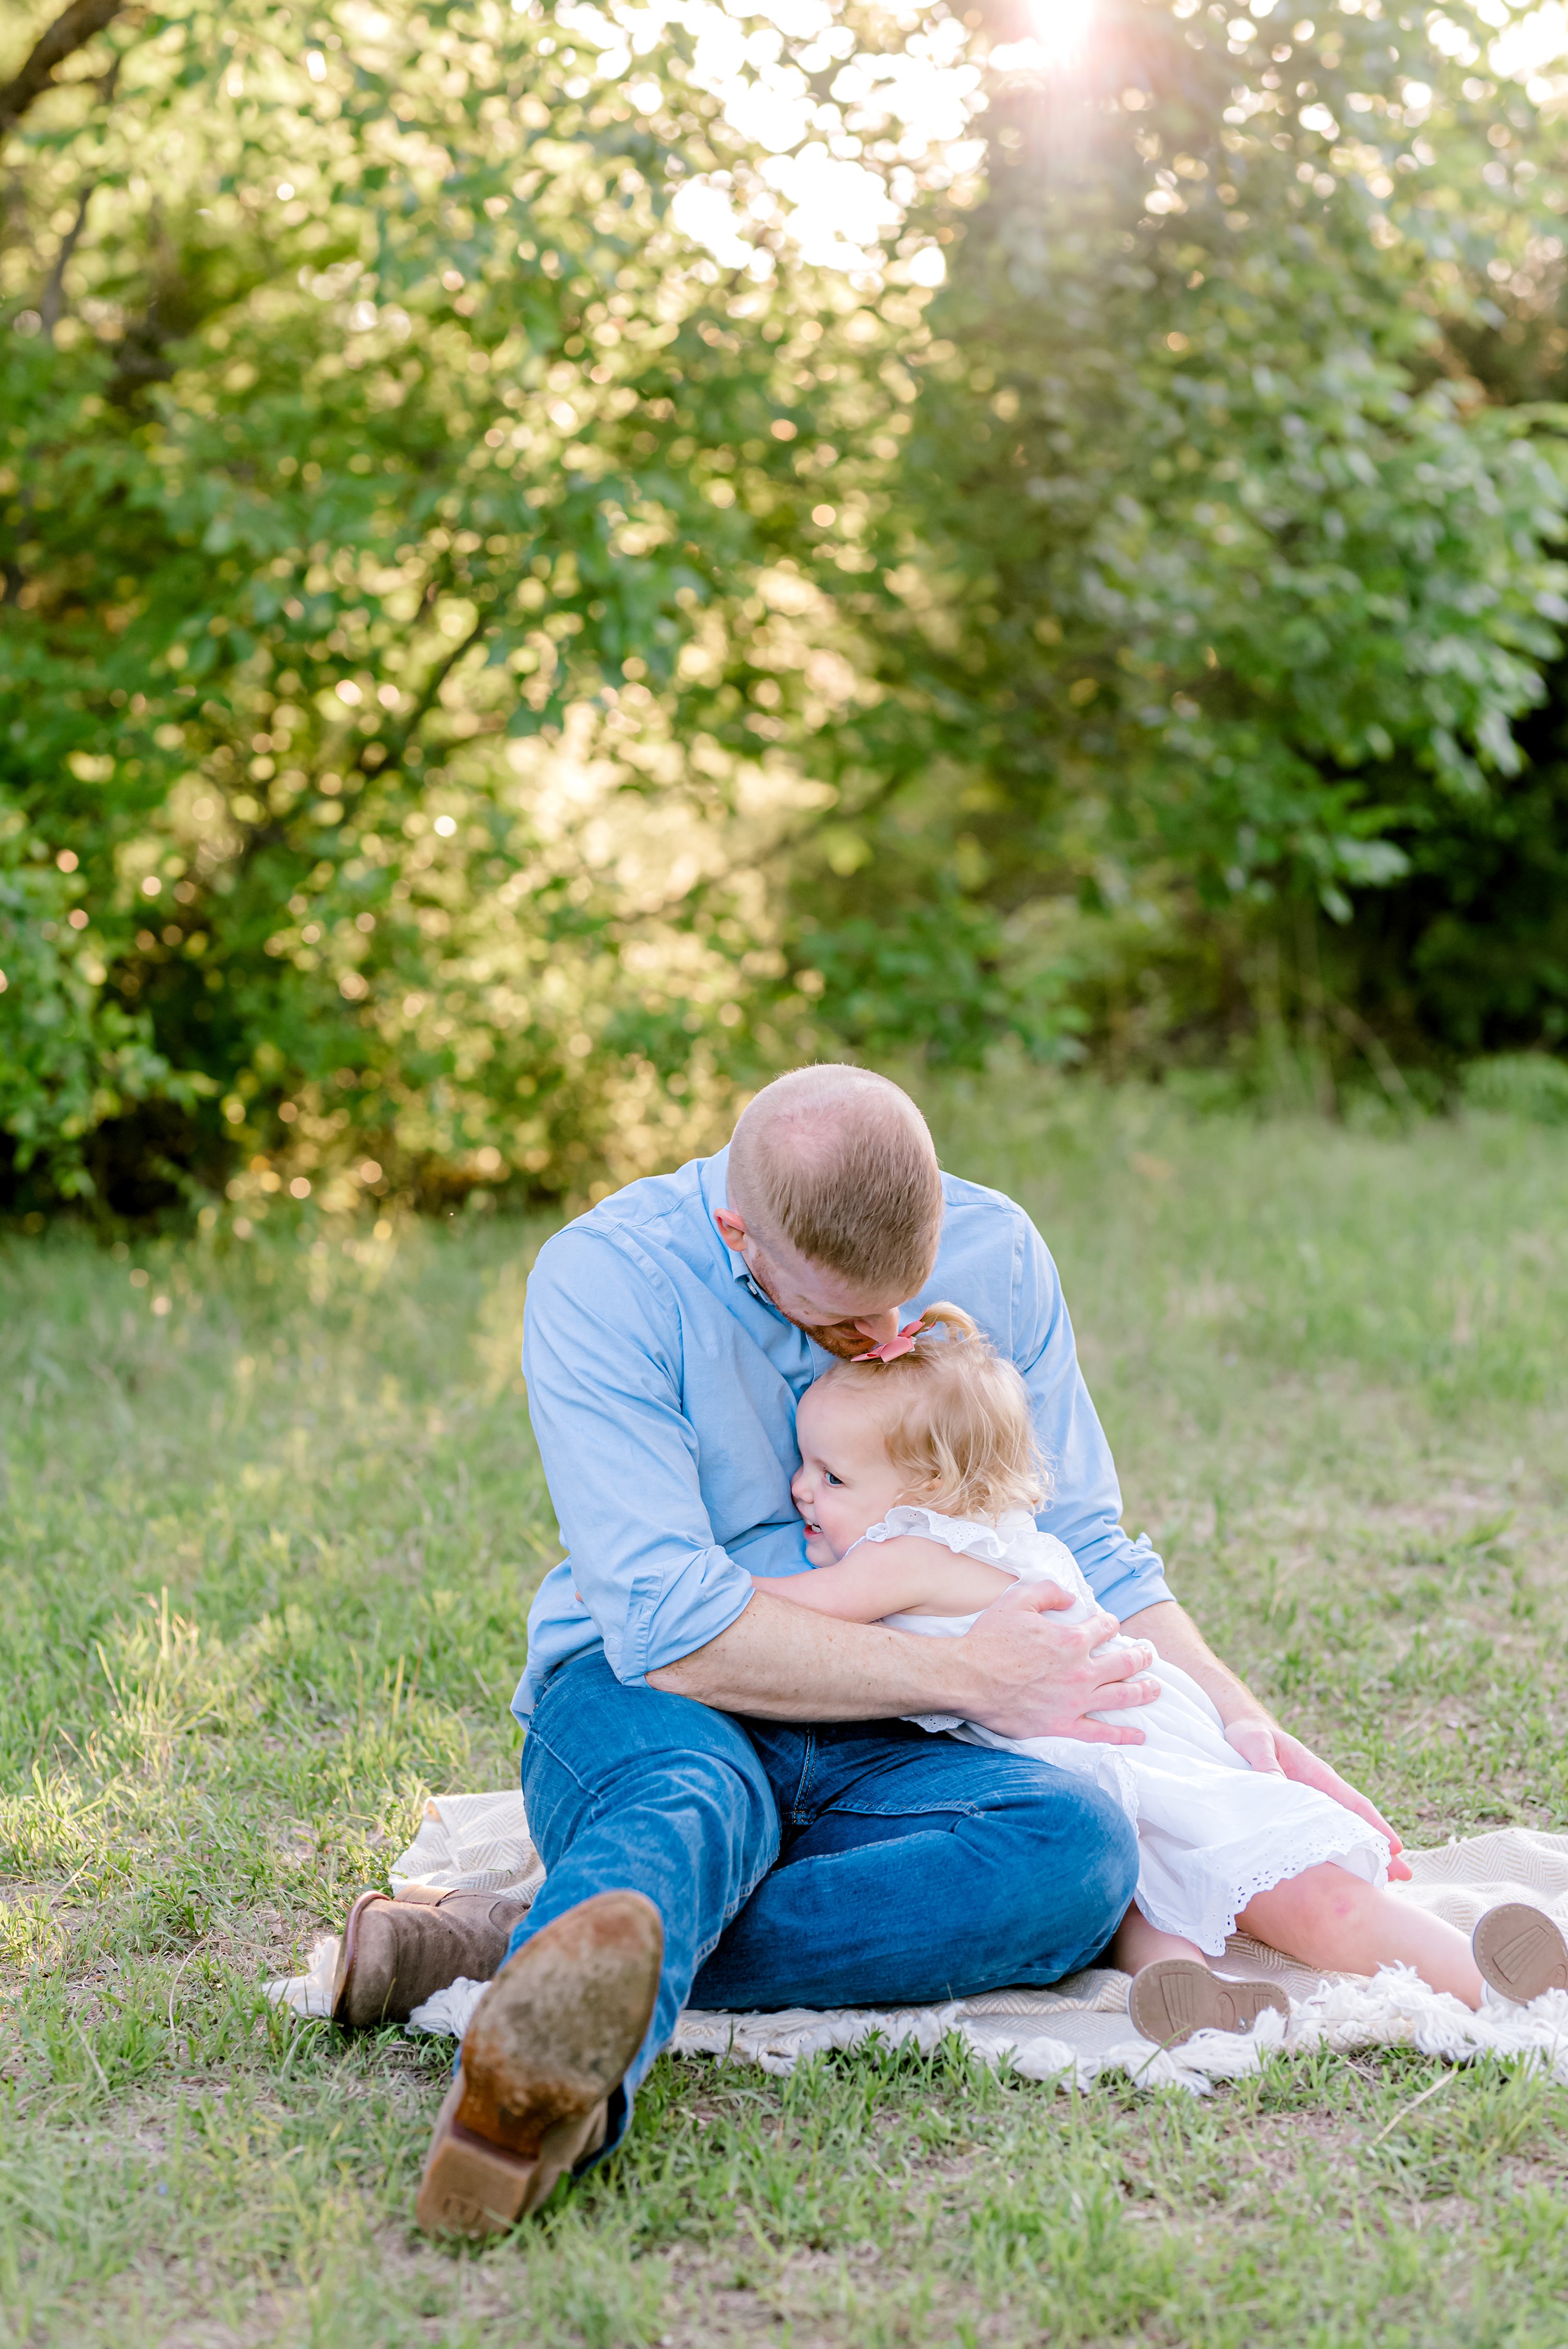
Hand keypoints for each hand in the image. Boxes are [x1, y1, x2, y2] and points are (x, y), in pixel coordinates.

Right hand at [958, 1580, 1160, 1743]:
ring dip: (1144, 1691)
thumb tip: (1071, 1597)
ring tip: (1156, 1688)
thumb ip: (1048, 1591)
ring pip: (1122, 1696)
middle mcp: (1081, 1670)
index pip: (1105, 1628)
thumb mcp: (1017, 1600)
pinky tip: (1140, 1735)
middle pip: (1124, 1662)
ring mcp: (1075, 1701)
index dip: (1109, 1624)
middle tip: (1149, 1655)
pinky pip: (1101, 1733)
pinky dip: (1123, 1735)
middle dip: (1141, 1656)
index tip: (1108, 1625)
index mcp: (1072, 1639)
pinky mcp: (1062, 1725)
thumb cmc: (989, 1639)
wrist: (968, 1678)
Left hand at [1225, 1716, 1411, 1880]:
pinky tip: (1342, 1875)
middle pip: (1355, 1823)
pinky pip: (1320, 1835)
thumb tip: (1276, 1785)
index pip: (1353, 1802)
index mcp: (1317, 1774)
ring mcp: (1312, 1804)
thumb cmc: (1251, 1735)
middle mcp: (1320, 1792)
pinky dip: (1335, 1852)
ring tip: (1384, 1883)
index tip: (1395, 1847)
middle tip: (1403, 1876)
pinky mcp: (1298, 1813)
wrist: (1245, 1731)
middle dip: (1379, 1848)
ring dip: (1361, 1855)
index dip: (1374, 1824)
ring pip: (1341, 1832)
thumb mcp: (1254, 1742)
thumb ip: (1264, 1762)